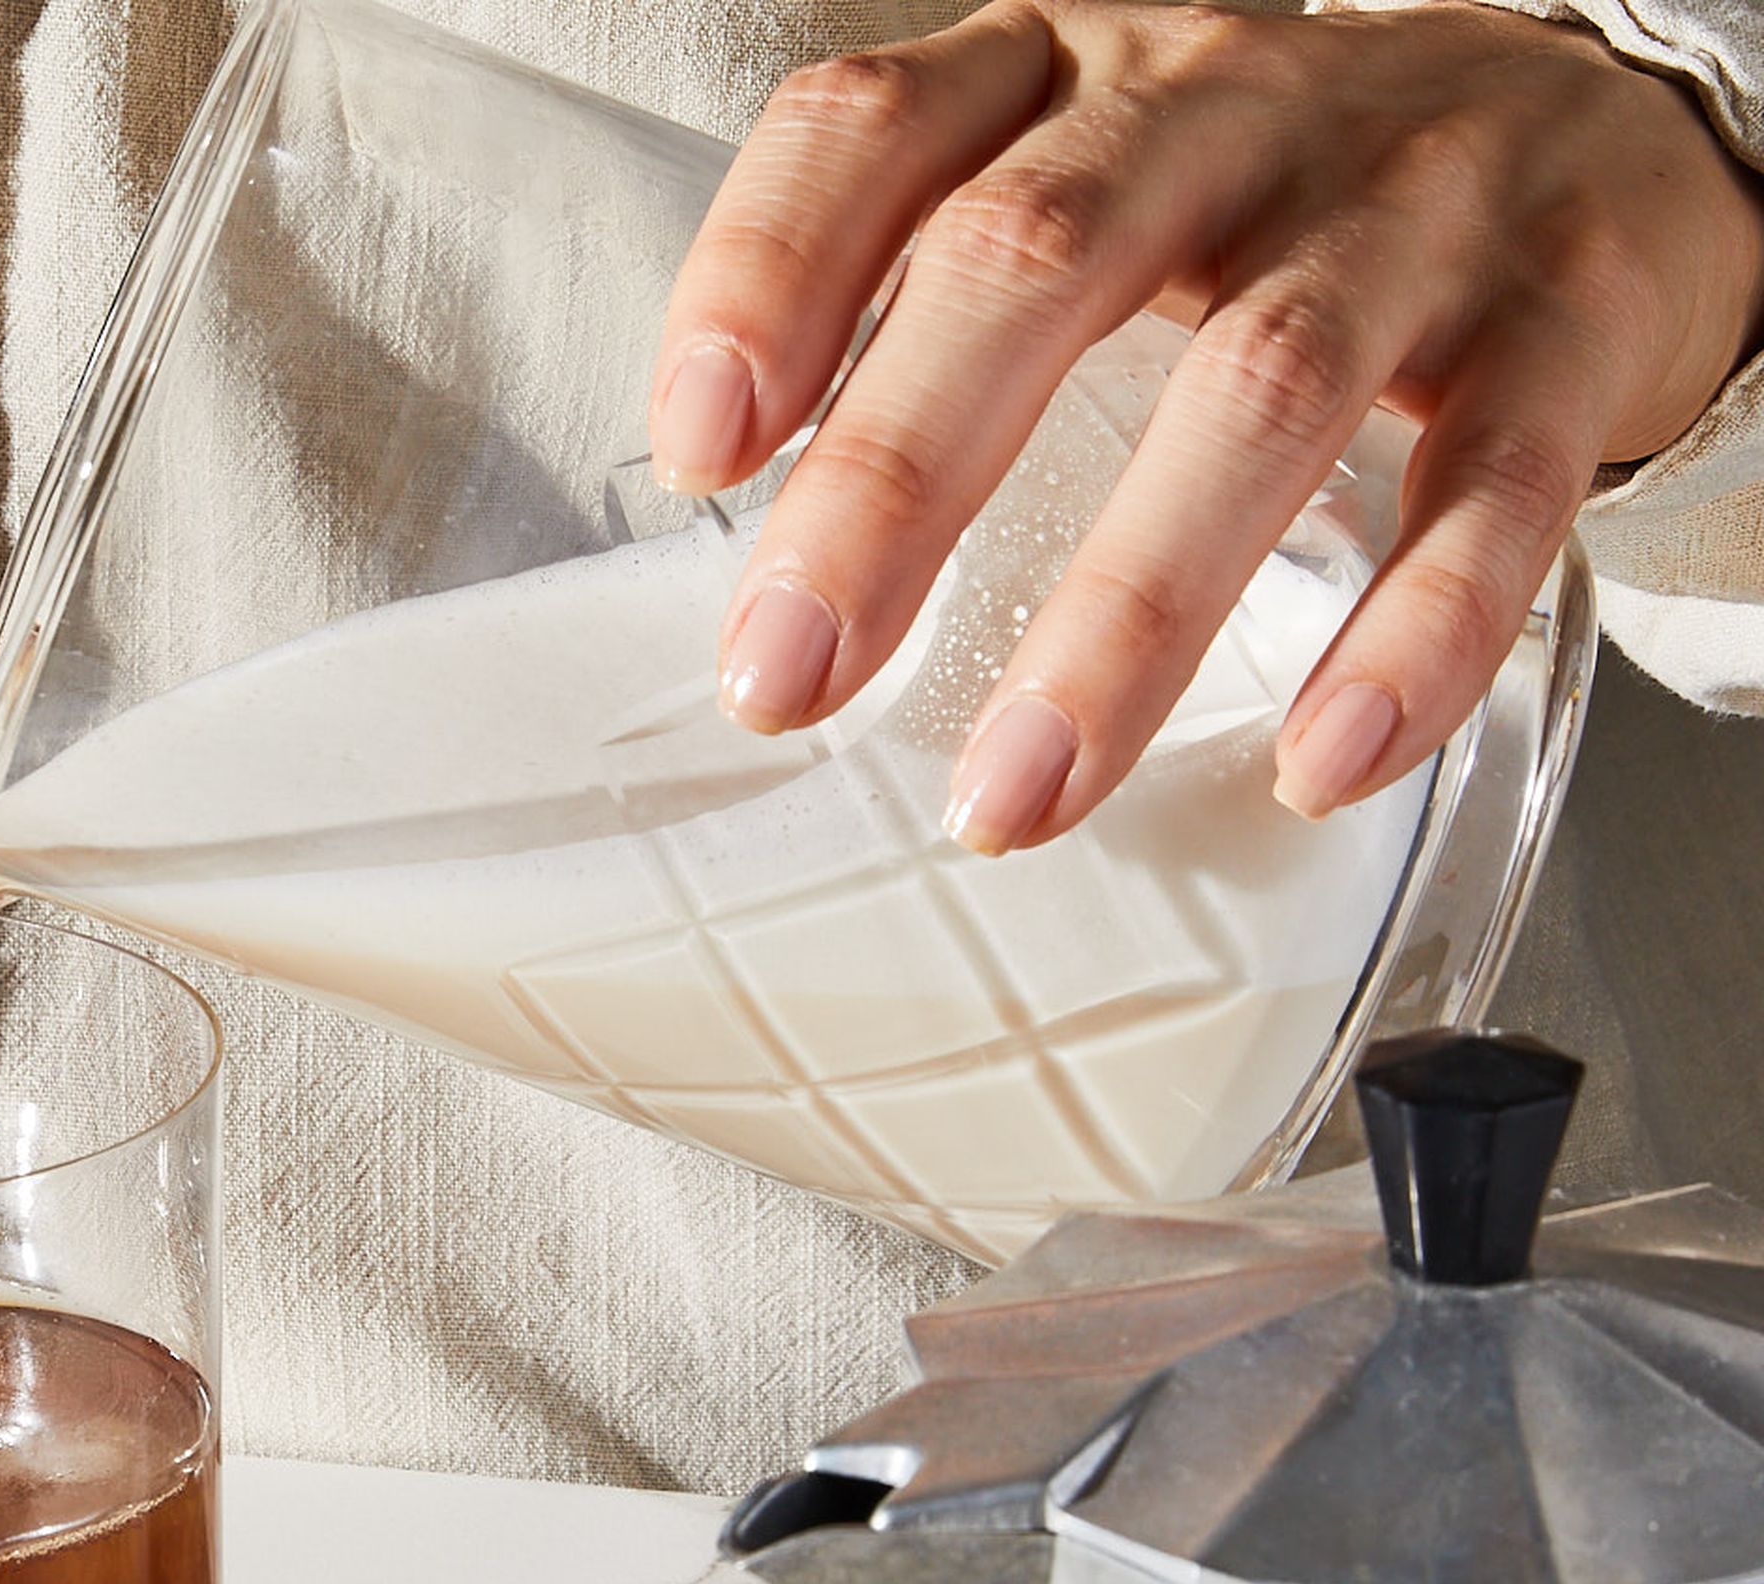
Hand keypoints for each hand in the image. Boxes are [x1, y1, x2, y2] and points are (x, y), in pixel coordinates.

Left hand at [650, 0, 1763, 849]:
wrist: (1593, 126)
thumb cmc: (1263, 201)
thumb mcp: (1067, 194)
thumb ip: (909, 324)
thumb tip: (766, 557)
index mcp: (1060, 79)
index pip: (871, 127)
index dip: (765, 277)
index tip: (700, 457)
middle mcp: (1225, 109)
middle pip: (1036, 260)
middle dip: (893, 485)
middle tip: (787, 682)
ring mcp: (1411, 203)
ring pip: (1262, 385)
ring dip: (1124, 614)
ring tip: (1016, 793)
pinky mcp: (1571, 316)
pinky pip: (1500, 482)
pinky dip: (1414, 632)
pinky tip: (1322, 761)